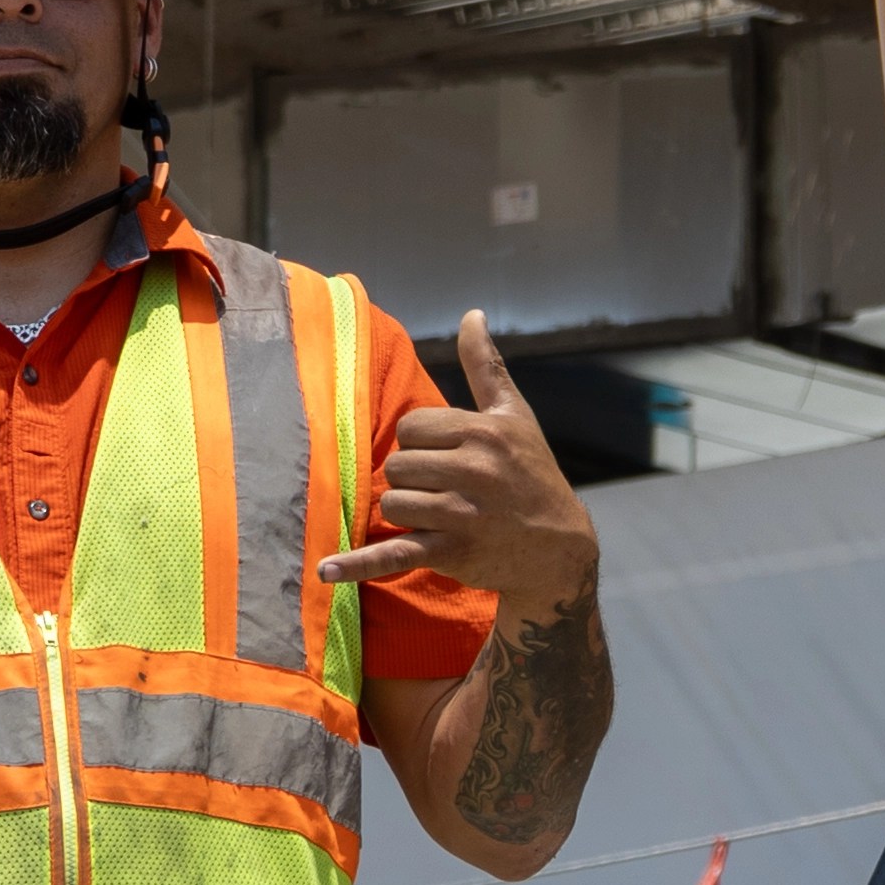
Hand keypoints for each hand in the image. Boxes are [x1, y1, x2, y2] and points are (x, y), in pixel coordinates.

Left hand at [323, 310, 598, 600]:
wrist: (559, 549)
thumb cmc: (533, 475)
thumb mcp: (515, 417)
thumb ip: (486, 366)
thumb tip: (471, 314)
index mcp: (484, 432)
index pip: (412, 427)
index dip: (422, 444)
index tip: (449, 458)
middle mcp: (474, 469)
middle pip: (399, 465)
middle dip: (414, 479)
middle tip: (448, 491)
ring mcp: (461, 513)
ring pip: (393, 502)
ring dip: (408, 512)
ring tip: (441, 517)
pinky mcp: (451, 551)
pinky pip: (394, 552)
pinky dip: (358, 564)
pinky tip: (326, 570)